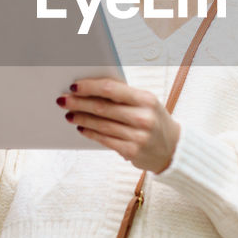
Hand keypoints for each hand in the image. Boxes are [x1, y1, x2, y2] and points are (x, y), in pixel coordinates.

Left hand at [57, 78, 179, 173]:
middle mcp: (143, 117)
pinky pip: (104, 140)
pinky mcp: (132, 151)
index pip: (112, 89)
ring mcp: (138, 136)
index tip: (74, 85)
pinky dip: (90, 133)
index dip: (90, 86)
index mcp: (146, 99)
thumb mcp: (146, 103)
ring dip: (82, 118)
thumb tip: (91, 88)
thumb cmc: (154, 120)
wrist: (173, 148)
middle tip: (63, 100)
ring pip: (101, 125)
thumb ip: (123, 96)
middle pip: (103, 107)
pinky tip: (81, 128)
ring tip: (69, 114)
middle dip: (79, 103)